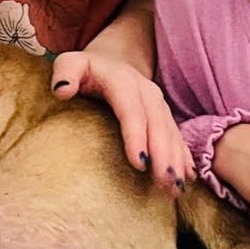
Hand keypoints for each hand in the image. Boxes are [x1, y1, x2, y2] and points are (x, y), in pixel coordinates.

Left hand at [51, 50, 194, 195]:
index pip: (131, 109)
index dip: (136, 135)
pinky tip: (187, 176)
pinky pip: (176, 136)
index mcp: (122, 81)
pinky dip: (183, 155)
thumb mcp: (69, 63)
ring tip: (175, 187)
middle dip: (163, 153)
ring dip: (175, 159)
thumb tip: (62, 90)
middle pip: (157, 123)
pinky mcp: (164, 116)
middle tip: (165, 182)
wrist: (112, 61)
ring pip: (170, 132)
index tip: (140, 163)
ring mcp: (158, 104)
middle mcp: (146, 92)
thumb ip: (64, 73)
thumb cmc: (85, 69)